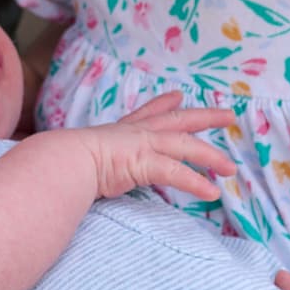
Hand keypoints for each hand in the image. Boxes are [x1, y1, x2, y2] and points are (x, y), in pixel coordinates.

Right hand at [76, 92, 235, 198]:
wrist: (58, 162)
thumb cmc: (61, 163)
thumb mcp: (78, 158)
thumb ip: (85, 162)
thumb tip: (71, 169)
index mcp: (119, 133)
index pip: (146, 114)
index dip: (163, 103)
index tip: (177, 96)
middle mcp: (134, 134)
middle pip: (177, 120)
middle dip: (204, 116)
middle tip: (228, 115)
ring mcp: (141, 145)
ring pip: (185, 146)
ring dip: (210, 156)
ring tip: (230, 168)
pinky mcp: (144, 162)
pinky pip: (177, 173)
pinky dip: (196, 183)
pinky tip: (212, 194)